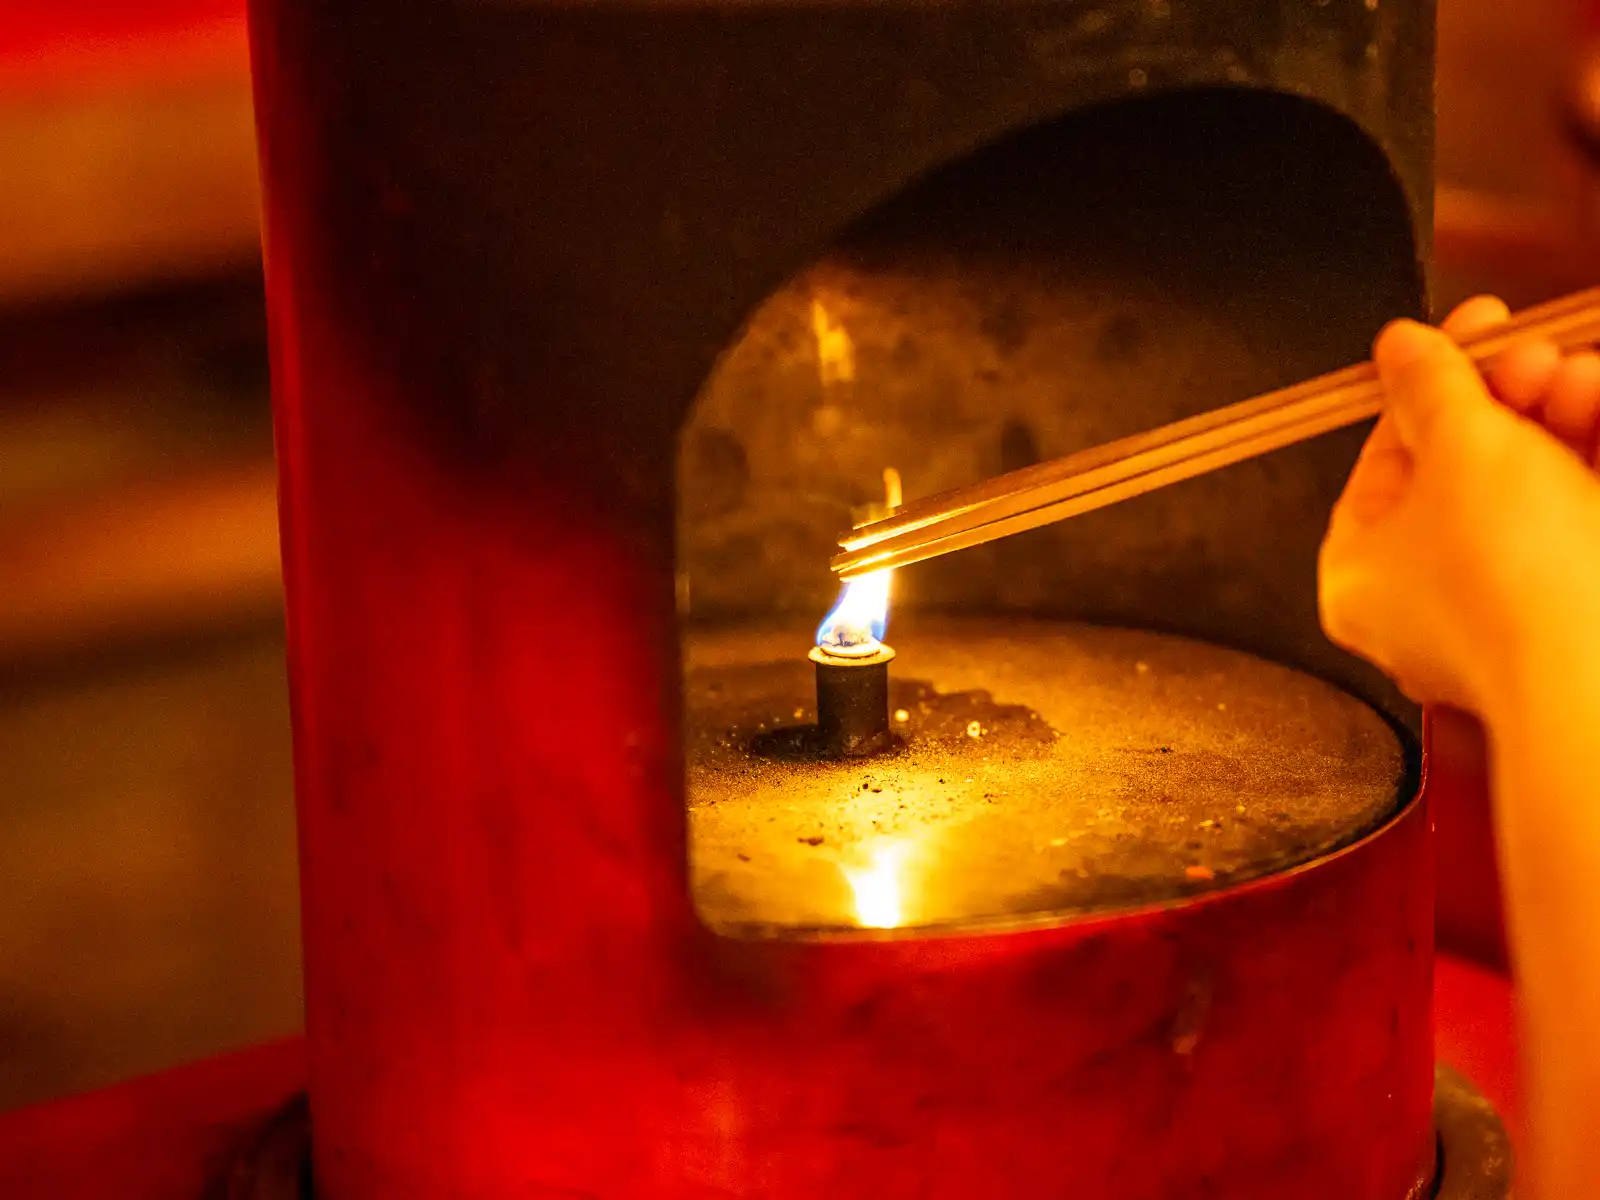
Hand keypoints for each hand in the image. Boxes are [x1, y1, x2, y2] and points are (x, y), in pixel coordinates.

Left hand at [1318, 296, 1599, 719]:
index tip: (1476, 329)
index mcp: (1362, 576)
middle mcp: (1426, 602)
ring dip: (1560, 415)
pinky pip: (1579, 517)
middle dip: (1512, 396)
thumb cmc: (1515, 574)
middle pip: (1465, 469)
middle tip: (1536, 350)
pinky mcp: (1575, 607)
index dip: (1431, 384)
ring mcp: (1507, 611)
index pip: (1388, 458)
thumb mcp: (1462, 447)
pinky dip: (1592, 456)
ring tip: (1583, 377)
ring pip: (1533, 488)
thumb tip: (1402, 346)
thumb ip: (1431, 385)